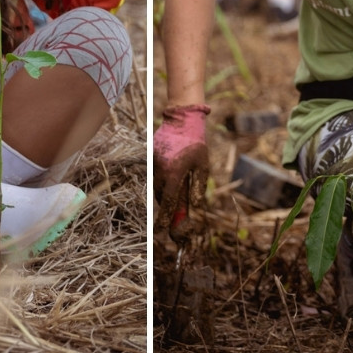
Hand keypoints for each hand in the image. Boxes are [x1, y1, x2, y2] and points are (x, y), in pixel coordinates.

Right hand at [153, 104, 208, 226]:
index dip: (166, 219)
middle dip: (168, 213)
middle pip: (163, 199)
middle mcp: (161, 170)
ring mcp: (153, 164)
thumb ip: (198, 187)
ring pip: (157, 190)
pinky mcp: (150, 159)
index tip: (163, 233)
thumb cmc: (196, 143)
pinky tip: (170, 187)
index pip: (170, 201)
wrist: (181, 120)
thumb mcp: (202, 165)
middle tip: (175, 228)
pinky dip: (161, 187)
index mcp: (175, 172)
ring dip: (165, 200)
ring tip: (175, 206)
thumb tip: (194, 207)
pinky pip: (154, 179)